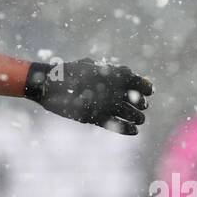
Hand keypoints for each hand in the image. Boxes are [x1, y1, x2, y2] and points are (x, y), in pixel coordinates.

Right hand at [24, 58, 153, 133]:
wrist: (48, 83)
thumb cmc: (68, 72)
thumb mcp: (88, 65)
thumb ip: (106, 69)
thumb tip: (124, 71)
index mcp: (111, 73)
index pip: (138, 81)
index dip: (145, 87)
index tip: (148, 92)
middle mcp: (111, 89)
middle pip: (136, 100)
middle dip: (141, 104)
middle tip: (142, 107)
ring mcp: (103, 104)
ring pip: (130, 114)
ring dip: (137, 118)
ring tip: (140, 120)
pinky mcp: (94, 117)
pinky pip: (116, 125)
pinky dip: (127, 129)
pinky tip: (133, 131)